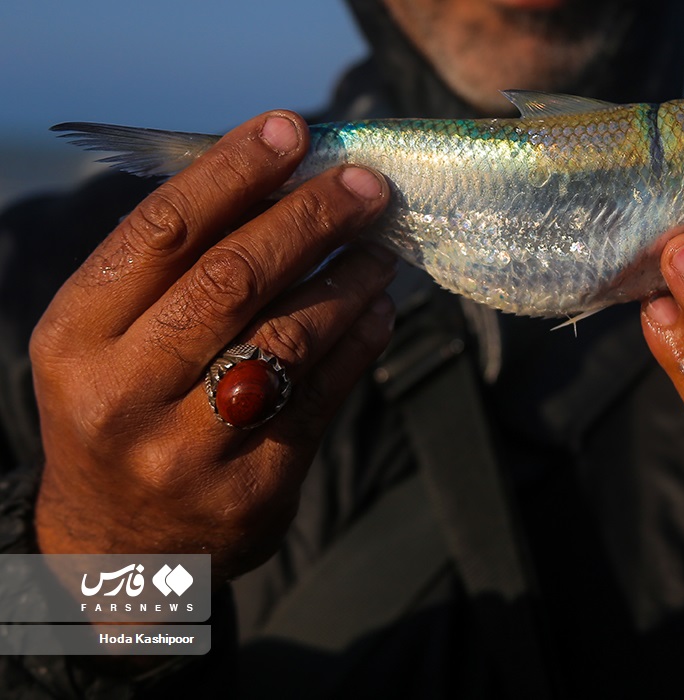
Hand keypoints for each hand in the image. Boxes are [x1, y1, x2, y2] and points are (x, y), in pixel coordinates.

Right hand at [30, 112, 395, 581]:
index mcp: (77, 338)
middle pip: (233, 279)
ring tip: (382, 244)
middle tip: (365, 183)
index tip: (290, 129)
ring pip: (289, 337)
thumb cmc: (121, 410)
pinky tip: (381, 307)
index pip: (162, 232)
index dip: (232, 172)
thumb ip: (172, 270)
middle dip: (310, 218)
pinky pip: (323, 397)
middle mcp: (125, 393)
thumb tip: (276, 181)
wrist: (121, 545)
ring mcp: (191, 448)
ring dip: (349, 278)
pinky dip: (361, 341)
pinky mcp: (254, 488)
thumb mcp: (107, 340)